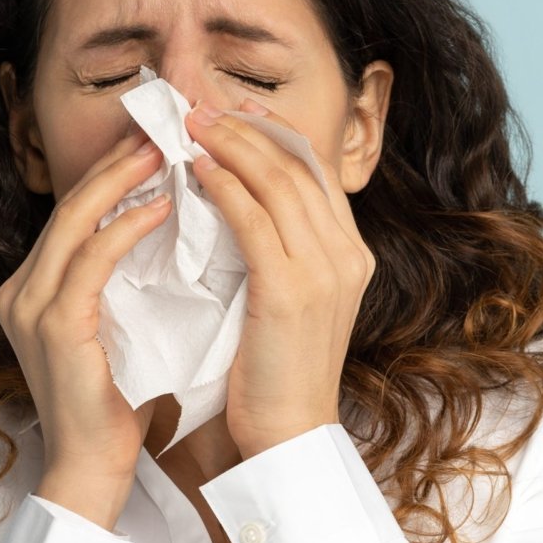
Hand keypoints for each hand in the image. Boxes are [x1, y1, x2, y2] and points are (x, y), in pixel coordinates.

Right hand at [0, 126, 170, 508]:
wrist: (91, 472)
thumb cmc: (116, 407)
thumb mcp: (118, 329)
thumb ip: (125, 284)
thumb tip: (167, 232)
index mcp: (31, 290)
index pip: (74, 215)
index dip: (112, 173)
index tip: (155, 142)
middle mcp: (20, 291)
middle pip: (70, 206)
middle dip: (117, 162)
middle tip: (164, 127)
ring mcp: (29, 307)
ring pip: (76, 222)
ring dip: (124, 181)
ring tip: (167, 150)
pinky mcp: (52, 326)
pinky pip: (92, 260)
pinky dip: (127, 228)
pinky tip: (163, 205)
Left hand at [183, 97, 376, 458]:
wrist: (288, 438)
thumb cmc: (275, 376)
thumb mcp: (287, 302)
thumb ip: (277, 252)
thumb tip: (236, 202)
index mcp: (351, 254)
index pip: (315, 171)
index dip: (273, 132)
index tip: (234, 107)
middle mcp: (347, 255)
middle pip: (299, 164)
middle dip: (246, 126)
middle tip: (200, 105)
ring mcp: (326, 271)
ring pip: (278, 182)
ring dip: (231, 145)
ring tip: (191, 125)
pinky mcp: (292, 291)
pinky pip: (255, 221)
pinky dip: (225, 188)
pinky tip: (197, 171)